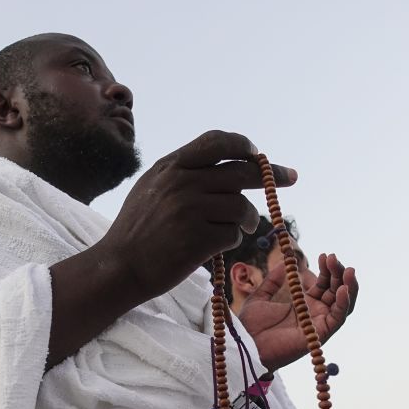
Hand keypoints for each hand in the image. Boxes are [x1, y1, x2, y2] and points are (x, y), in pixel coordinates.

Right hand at [98, 131, 296, 300]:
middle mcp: (181, 182)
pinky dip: (232, 240)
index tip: (259, 156)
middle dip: (270, 176)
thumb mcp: (152, 187)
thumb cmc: (138, 230)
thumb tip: (229, 163)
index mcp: (171, 166)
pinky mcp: (197, 239)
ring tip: (243, 227)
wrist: (119, 266)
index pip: (217, 142)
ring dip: (248, 219)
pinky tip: (217, 245)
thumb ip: (183, 171)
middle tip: (289, 178)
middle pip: (241, 172)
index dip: (244, 146)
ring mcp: (189, 211)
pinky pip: (233, 235)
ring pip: (242, 206)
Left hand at [238, 253, 357, 370]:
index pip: (324, 284)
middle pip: (336, 291)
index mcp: (303, 304)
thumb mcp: (260, 297)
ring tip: (346, 269)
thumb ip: (272, 281)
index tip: (324, 255)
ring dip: (347, 285)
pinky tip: (342, 289)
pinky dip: (344, 303)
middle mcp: (315, 314)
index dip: (327, 270)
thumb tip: (283, 262)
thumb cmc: (251, 326)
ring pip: (343, 303)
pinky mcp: (320, 335)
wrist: (246, 345)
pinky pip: (338, 318)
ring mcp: (319, 324)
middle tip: (332, 257)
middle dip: (337, 272)